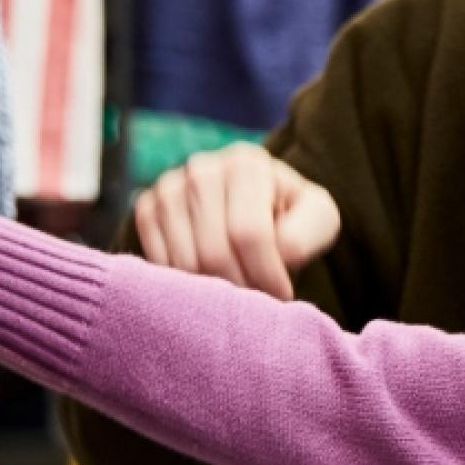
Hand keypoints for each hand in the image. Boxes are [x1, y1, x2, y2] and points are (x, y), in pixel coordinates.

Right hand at [132, 142, 340, 300]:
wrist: (252, 209)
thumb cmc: (290, 218)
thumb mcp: (317, 219)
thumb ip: (308, 232)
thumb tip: (280, 251)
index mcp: (246, 164)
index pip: (248, 233)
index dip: (265, 274)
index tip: (282, 295)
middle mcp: (202, 168)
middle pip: (213, 251)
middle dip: (240, 287)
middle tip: (257, 301)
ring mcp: (169, 186)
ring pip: (184, 262)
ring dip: (212, 290)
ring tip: (238, 290)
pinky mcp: (147, 209)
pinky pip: (158, 262)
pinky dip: (184, 283)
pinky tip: (208, 280)